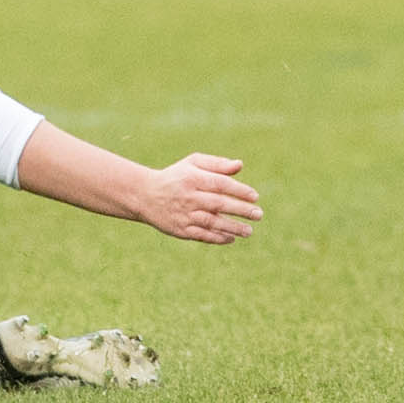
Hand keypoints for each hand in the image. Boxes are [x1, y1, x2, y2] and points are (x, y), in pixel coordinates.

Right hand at [133, 154, 259, 243]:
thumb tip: (240, 165)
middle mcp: (188, 197)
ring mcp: (184, 214)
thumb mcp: (192, 163)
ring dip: (232, 228)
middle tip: (259, 214)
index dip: (239, 190)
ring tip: (249, 231)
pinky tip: (231, 238)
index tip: (255, 197)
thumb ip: (216, 164)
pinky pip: (202, 235)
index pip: (220, 184)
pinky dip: (217, 238)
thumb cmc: (175, 177)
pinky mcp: (180, 229)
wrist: (144, 195)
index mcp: (192, 178)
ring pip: (212, 222)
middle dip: (240, 210)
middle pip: (218, 204)